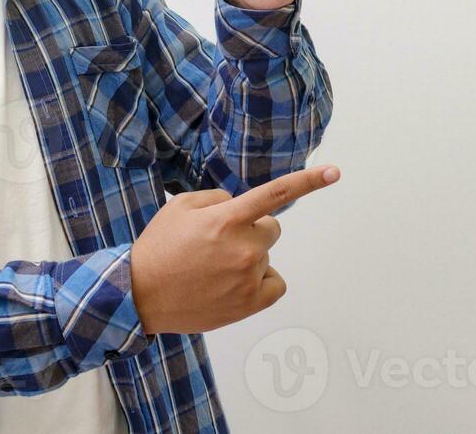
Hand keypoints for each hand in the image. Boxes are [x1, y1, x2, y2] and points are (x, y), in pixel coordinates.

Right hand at [128, 165, 340, 335]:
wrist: (141, 295)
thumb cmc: (159, 247)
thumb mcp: (180, 206)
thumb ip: (217, 199)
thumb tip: (238, 204)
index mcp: (227, 218)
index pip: (275, 194)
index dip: (308, 181)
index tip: (335, 172)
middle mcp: (244, 247)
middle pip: (271, 229)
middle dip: (252, 231)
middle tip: (220, 243)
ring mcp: (249, 278)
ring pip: (266, 257)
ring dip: (249, 258)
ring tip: (214, 269)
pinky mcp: (250, 304)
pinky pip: (275, 283)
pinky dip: (260, 282)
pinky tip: (233, 284)